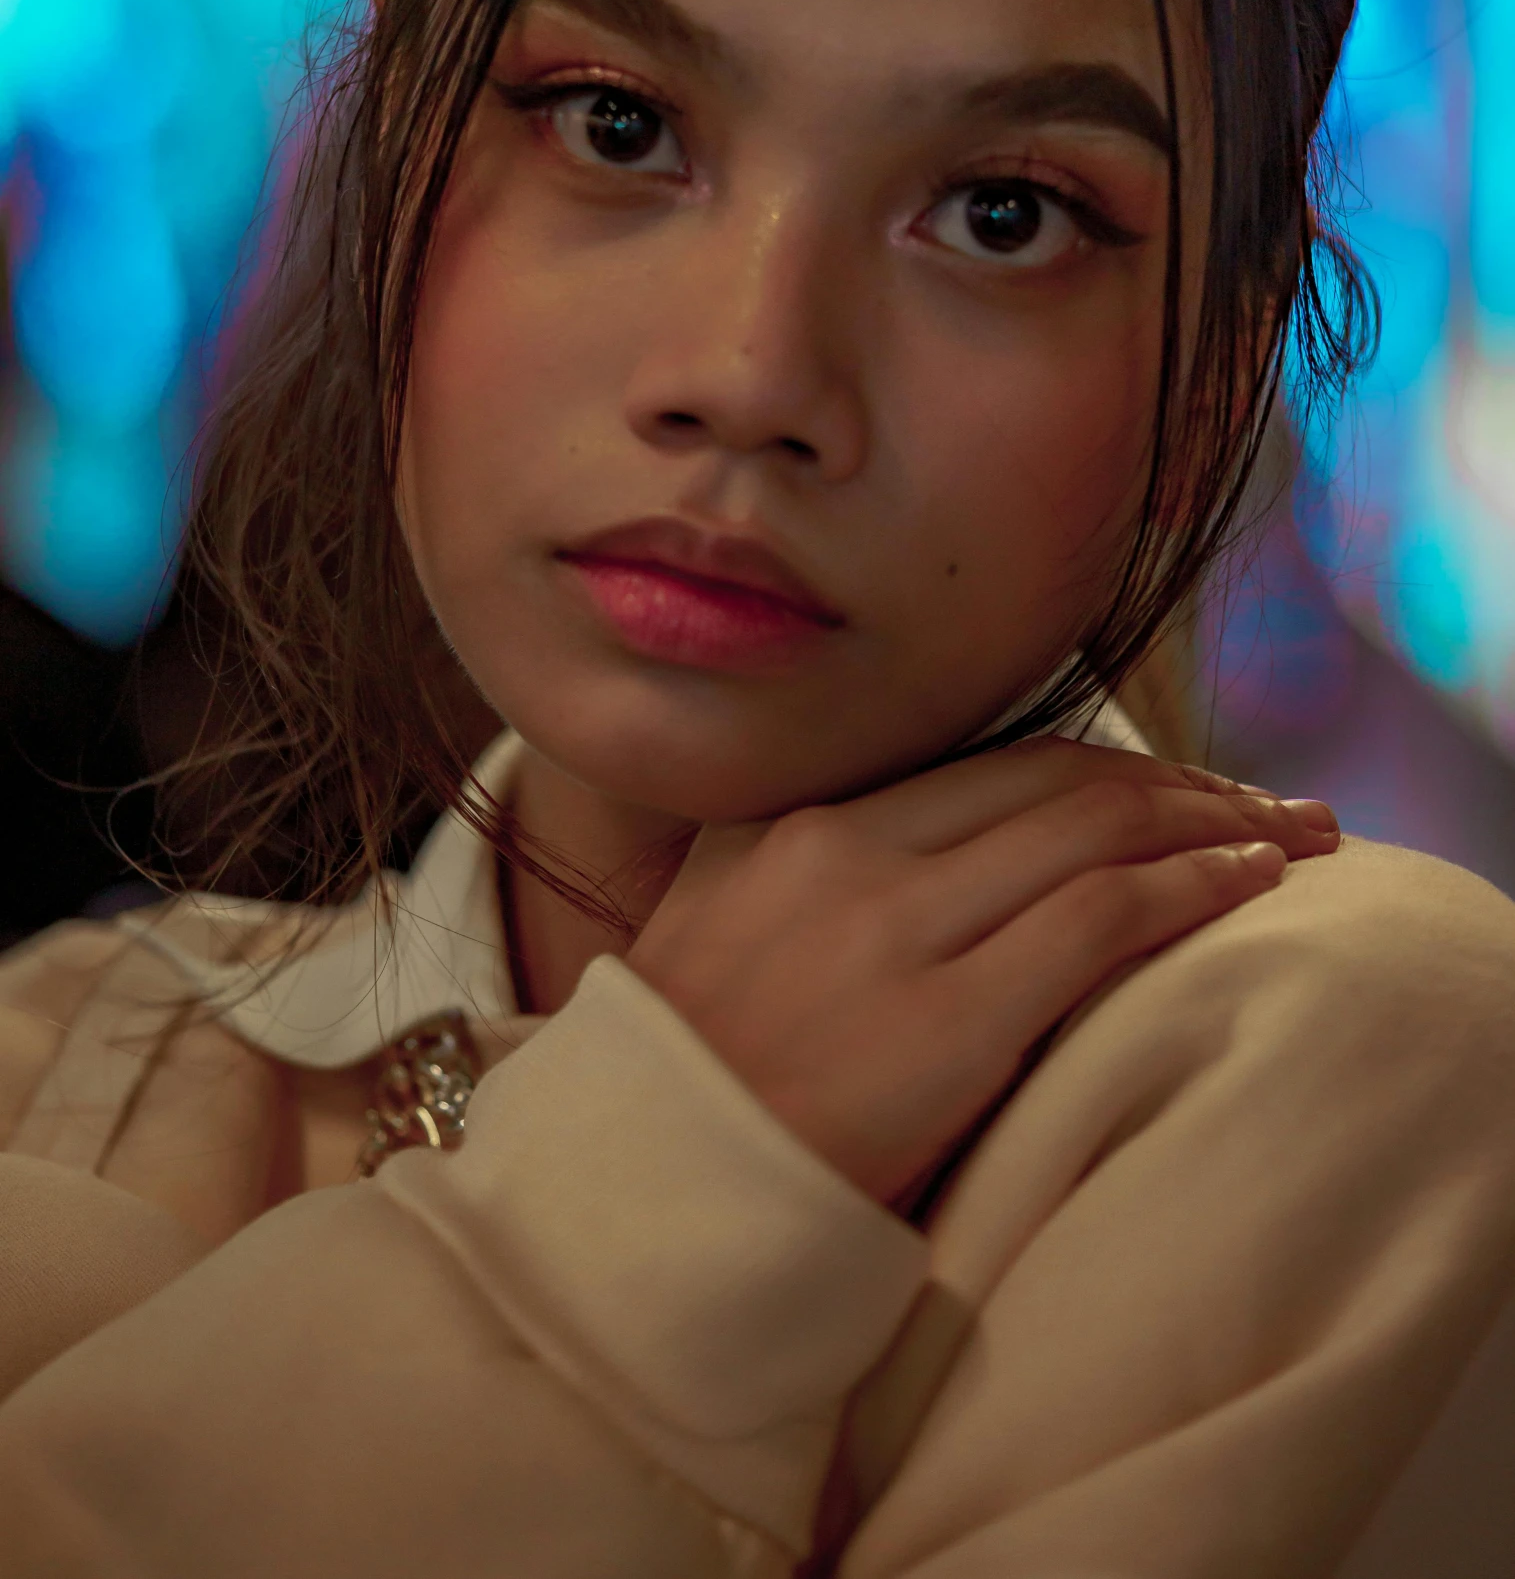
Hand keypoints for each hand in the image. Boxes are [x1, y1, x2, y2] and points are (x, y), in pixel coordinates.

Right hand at [626, 741, 1337, 1206]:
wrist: (631, 1205)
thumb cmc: (674, 1094)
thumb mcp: (700, 932)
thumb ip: (775, 867)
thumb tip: (852, 838)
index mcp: (793, 827)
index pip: (988, 768)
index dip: (1100, 770)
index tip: (1171, 787)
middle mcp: (849, 851)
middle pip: (1055, 780)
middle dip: (1177, 783)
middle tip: (1258, 800)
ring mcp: (898, 928)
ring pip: (1094, 828)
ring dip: (1211, 821)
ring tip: (1286, 834)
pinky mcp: (949, 1018)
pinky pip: (1104, 917)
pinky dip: (1195, 886)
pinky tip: (1252, 884)